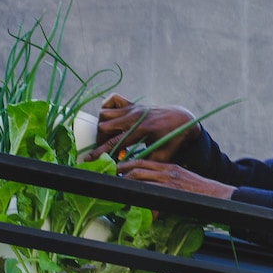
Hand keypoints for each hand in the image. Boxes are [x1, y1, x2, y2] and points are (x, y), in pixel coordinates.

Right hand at [86, 93, 200, 161]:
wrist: (182, 119)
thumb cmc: (172, 139)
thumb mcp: (162, 155)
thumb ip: (144, 163)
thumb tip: (127, 173)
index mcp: (142, 130)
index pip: (115, 141)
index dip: (100, 152)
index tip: (89, 159)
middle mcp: (134, 116)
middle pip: (104, 125)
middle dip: (100, 140)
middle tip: (104, 150)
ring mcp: (133, 108)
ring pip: (105, 113)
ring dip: (103, 126)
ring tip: (108, 138)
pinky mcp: (132, 103)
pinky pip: (112, 100)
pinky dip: (107, 107)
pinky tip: (111, 119)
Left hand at [114, 158, 233, 198]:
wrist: (219, 194)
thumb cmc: (200, 190)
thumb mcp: (181, 180)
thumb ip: (166, 181)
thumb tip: (152, 189)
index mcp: (168, 166)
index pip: (142, 161)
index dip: (126, 163)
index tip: (115, 167)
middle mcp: (167, 170)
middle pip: (137, 167)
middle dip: (120, 171)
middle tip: (109, 177)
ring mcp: (169, 180)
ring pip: (140, 178)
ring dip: (125, 184)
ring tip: (116, 190)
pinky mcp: (172, 191)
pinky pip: (152, 194)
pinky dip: (142, 201)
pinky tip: (134, 206)